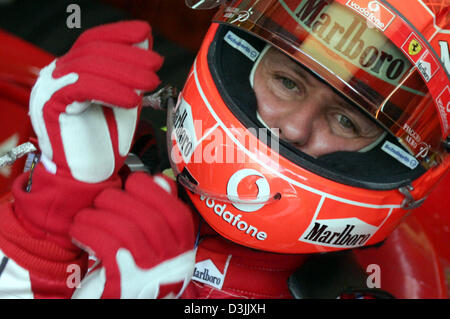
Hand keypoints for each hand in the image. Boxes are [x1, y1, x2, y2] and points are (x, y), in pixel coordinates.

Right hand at [29, 20, 162, 182]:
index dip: (120, 34)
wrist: (89, 174)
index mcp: (73, 70)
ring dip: (125, 72)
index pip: (94, 41)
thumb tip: (145, 43)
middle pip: (93, 51)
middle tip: (156, 63)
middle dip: (129, 55)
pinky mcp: (52, 105)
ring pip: (89, 66)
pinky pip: (83, 87)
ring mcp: (51, 88)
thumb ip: (131, 75)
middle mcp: (58, 74)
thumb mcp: (125, 100)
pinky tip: (132, 99)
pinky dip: (111, 90)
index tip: (145, 32)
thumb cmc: (107, 140)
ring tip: (151, 81)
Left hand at [69, 172, 195, 298]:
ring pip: (127, 231)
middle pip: (150, 220)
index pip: (178, 214)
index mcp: (182, 248)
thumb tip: (159, 180)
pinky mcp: (124, 284)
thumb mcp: (153, 241)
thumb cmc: (133, 269)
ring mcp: (150, 274)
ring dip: (99, 217)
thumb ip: (159, 212)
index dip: (154, 191)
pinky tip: (79, 232)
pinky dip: (89, 233)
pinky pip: (108, 247)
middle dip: (119, 201)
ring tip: (85, 217)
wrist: (122, 301)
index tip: (133, 182)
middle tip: (102, 200)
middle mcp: (173, 263)